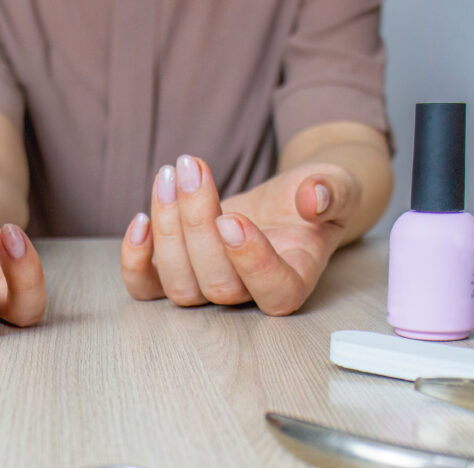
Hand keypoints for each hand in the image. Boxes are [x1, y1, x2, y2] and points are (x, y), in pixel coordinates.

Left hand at [120, 155, 360, 314]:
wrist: (288, 201)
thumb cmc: (313, 198)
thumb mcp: (338, 186)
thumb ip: (335, 193)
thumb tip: (314, 198)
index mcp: (295, 280)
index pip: (274, 292)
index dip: (251, 261)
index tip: (233, 217)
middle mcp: (249, 295)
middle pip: (217, 285)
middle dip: (197, 224)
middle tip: (191, 167)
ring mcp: (209, 289)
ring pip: (180, 286)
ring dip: (167, 229)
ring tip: (172, 173)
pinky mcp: (179, 275)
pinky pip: (147, 288)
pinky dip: (135, 261)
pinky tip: (141, 219)